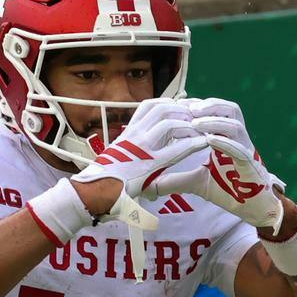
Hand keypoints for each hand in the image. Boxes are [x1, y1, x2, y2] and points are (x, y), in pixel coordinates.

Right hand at [69, 98, 239, 219]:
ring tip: (202, 128)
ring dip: (189, 123)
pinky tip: (203, 144)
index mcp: (128, 132)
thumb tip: (145, 155)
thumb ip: (133, 152)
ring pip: (170, 122)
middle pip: (162, 108)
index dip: (169, 103)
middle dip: (182, 108)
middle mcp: (134, 134)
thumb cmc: (104, 181)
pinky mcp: (150, 163)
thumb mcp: (119, 158)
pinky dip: (192, 143)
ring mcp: (141, 147)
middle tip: (198, 115)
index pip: (149, 106)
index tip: (184, 106)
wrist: (92, 192)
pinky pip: (177, 148)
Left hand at [145, 99, 285, 233]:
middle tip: (188, 108)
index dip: (199, 107)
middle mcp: (237, 139)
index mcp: (225, 138)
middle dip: (209, 105)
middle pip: (229, 109)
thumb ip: (176, 180)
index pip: (215, 112)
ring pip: (235, 124)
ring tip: (196, 122)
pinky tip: (210, 139)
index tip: (179, 106)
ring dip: (215, 121)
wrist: (251, 209)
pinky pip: (240, 147)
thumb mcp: (196, 183)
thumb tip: (152, 185)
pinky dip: (225, 142)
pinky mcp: (251, 163)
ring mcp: (246, 149)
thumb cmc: (229, 192)